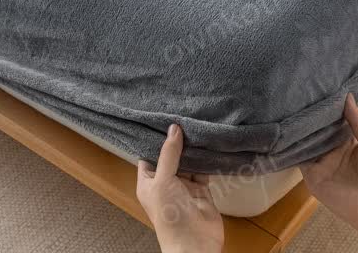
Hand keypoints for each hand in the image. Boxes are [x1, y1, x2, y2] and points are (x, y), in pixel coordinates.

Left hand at [137, 124, 224, 252]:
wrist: (195, 244)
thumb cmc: (170, 216)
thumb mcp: (163, 180)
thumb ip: (168, 154)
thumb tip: (173, 129)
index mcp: (148, 183)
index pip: (149, 156)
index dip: (155, 140)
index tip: (163, 119)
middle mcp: (165, 183)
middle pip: (170, 157)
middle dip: (177, 141)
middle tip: (184, 117)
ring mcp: (184, 187)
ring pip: (188, 162)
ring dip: (192, 149)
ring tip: (197, 126)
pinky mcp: (201, 190)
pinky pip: (202, 170)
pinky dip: (205, 160)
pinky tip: (208, 145)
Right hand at [300, 94, 357, 252]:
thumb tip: (347, 96)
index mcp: (347, 144)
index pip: (333, 123)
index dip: (328, 109)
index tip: (319, 89)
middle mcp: (332, 152)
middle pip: (318, 131)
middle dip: (312, 117)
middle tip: (301, 94)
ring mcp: (320, 164)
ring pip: (307, 143)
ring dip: (301, 129)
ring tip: (292, 107)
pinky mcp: (312, 176)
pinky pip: (300, 159)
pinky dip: (294, 147)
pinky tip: (289, 130)